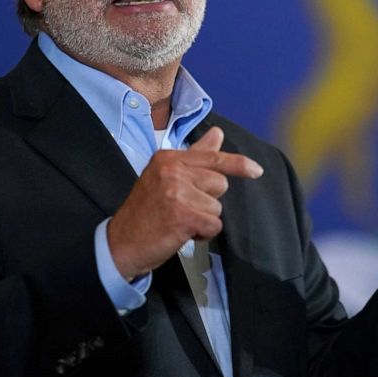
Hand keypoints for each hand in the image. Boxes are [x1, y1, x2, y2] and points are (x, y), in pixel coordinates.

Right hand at [107, 126, 262, 279]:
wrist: (121, 243)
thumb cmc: (146, 210)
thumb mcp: (165, 176)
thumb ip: (195, 155)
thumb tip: (217, 134)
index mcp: (168, 158)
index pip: (213, 158)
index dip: (238, 164)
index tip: (256, 170)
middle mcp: (172, 171)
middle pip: (220, 184)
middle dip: (208, 200)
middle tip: (182, 208)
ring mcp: (177, 193)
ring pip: (217, 207)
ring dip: (203, 219)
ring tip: (179, 220)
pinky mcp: (183, 216)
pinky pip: (213, 225)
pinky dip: (202, 233)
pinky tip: (181, 232)